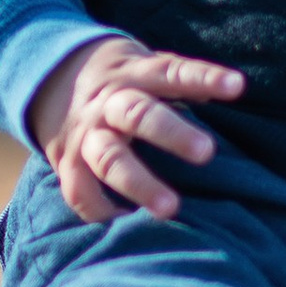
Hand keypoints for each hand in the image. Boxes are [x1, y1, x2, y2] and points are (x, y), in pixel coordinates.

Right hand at [29, 37, 244, 224]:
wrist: (49, 76)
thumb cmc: (118, 76)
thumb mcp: (143, 63)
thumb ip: (177, 77)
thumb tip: (230, 89)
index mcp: (133, 74)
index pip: (171, 73)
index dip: (204, 79)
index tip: (236, 87)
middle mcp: (108, 104)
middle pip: (138, 115)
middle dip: (171, 134)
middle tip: (207, 152)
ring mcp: (86, 135)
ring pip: (110, 159)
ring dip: (139, 184)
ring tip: (171, 209)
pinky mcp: (67, 162)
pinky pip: (80, 191)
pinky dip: (101, 210)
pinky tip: (128, 223)